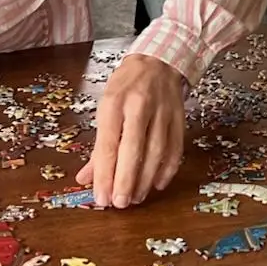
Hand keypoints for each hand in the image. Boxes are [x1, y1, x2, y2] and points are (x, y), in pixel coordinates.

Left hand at [77, 54, 184, 207]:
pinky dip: (167, 170)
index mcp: (114, 103)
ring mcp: (163, 112)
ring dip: (145, 179)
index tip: (101, 197)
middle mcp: (139, 106)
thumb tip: (86, 178)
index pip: (109, 144)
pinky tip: (157, 185)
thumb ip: (98, 146)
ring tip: (135, 198)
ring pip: (156, 152)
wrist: (158, 61)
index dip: (105, 174)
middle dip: (126, 180)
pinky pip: (176, 149)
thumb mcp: (105, 108)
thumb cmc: (126, 87)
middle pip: (133, 149)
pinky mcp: (180, 118)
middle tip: (119, 204)